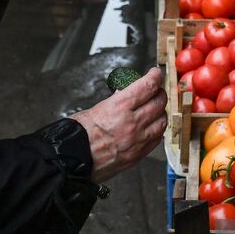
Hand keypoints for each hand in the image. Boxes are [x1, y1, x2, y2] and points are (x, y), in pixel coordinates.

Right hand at [70, 68, 166, 182]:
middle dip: (159, 93)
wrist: (73, 159)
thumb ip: (115, 102)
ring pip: (162, 121)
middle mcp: (132, 123)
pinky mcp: (137, 154)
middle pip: (159, 102)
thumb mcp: (96, 108)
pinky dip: (157, 130)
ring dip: (161, 112)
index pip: (147, 86)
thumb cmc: (78, 135)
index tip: (155, 74)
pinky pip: (157, 139)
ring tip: (156, 109)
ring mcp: (137, 140)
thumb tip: (124, 95)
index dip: (155, 77)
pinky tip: (152, 127)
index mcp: (120, 107)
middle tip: (156, 91)